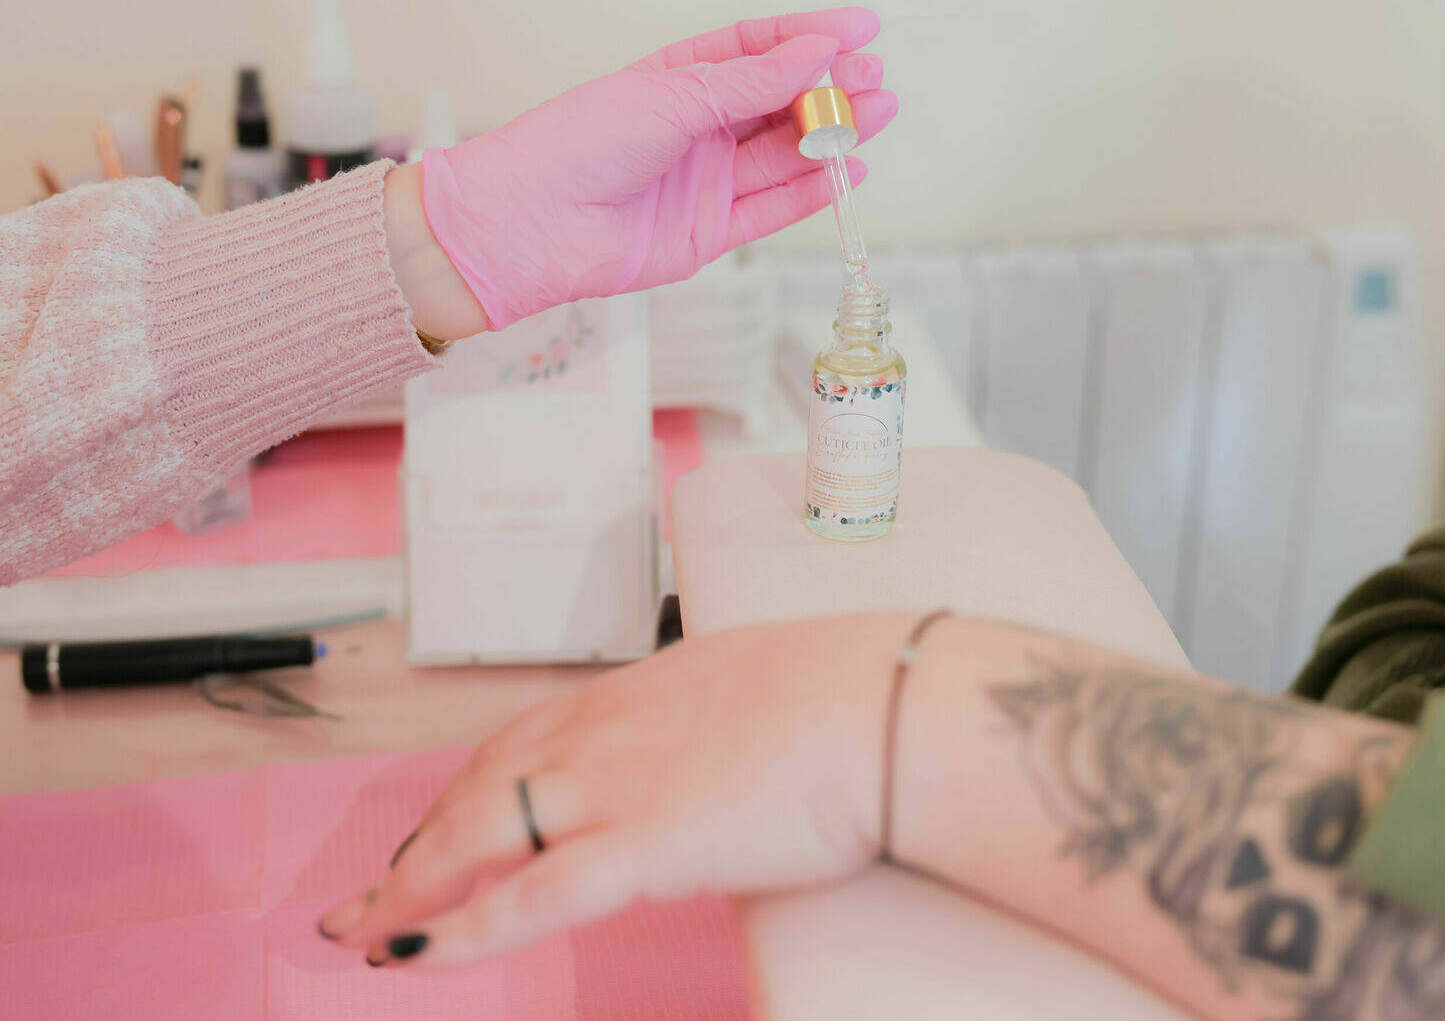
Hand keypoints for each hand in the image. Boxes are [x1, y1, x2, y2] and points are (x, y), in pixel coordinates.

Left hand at [318, 613, 912, 965]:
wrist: (885, 703)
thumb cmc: (848, 692)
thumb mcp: (756, 682)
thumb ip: (710, 717)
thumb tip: (712, 751)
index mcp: (632, 692)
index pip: (521, 744)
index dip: (470, 791)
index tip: (442, 825)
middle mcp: (601, 731)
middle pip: (479, 788)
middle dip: (420, 844)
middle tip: (373, 889)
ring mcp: (612, 785)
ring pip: (478, 835)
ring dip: (412, 886)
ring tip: (367, 928)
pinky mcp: (639, 844)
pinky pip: (526, 897)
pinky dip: (457, 930)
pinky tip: (408, 953)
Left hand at [418, 8, 896, 329]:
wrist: (534, 223)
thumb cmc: (578, 144)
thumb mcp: (674, 96)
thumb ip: (752, 83)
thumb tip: (816, 55)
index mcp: (680, 79)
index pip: (759, 48)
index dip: (811, 36)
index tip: (861, 27)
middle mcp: (697, 129)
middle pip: (780, 104)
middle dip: (831, 90)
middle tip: (876, 77)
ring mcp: (705, 181)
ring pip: (783, 155)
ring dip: (833, 137)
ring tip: (879, 114)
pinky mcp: (709, 233)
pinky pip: (772, 211)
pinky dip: (812, 193)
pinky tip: (849, 171)